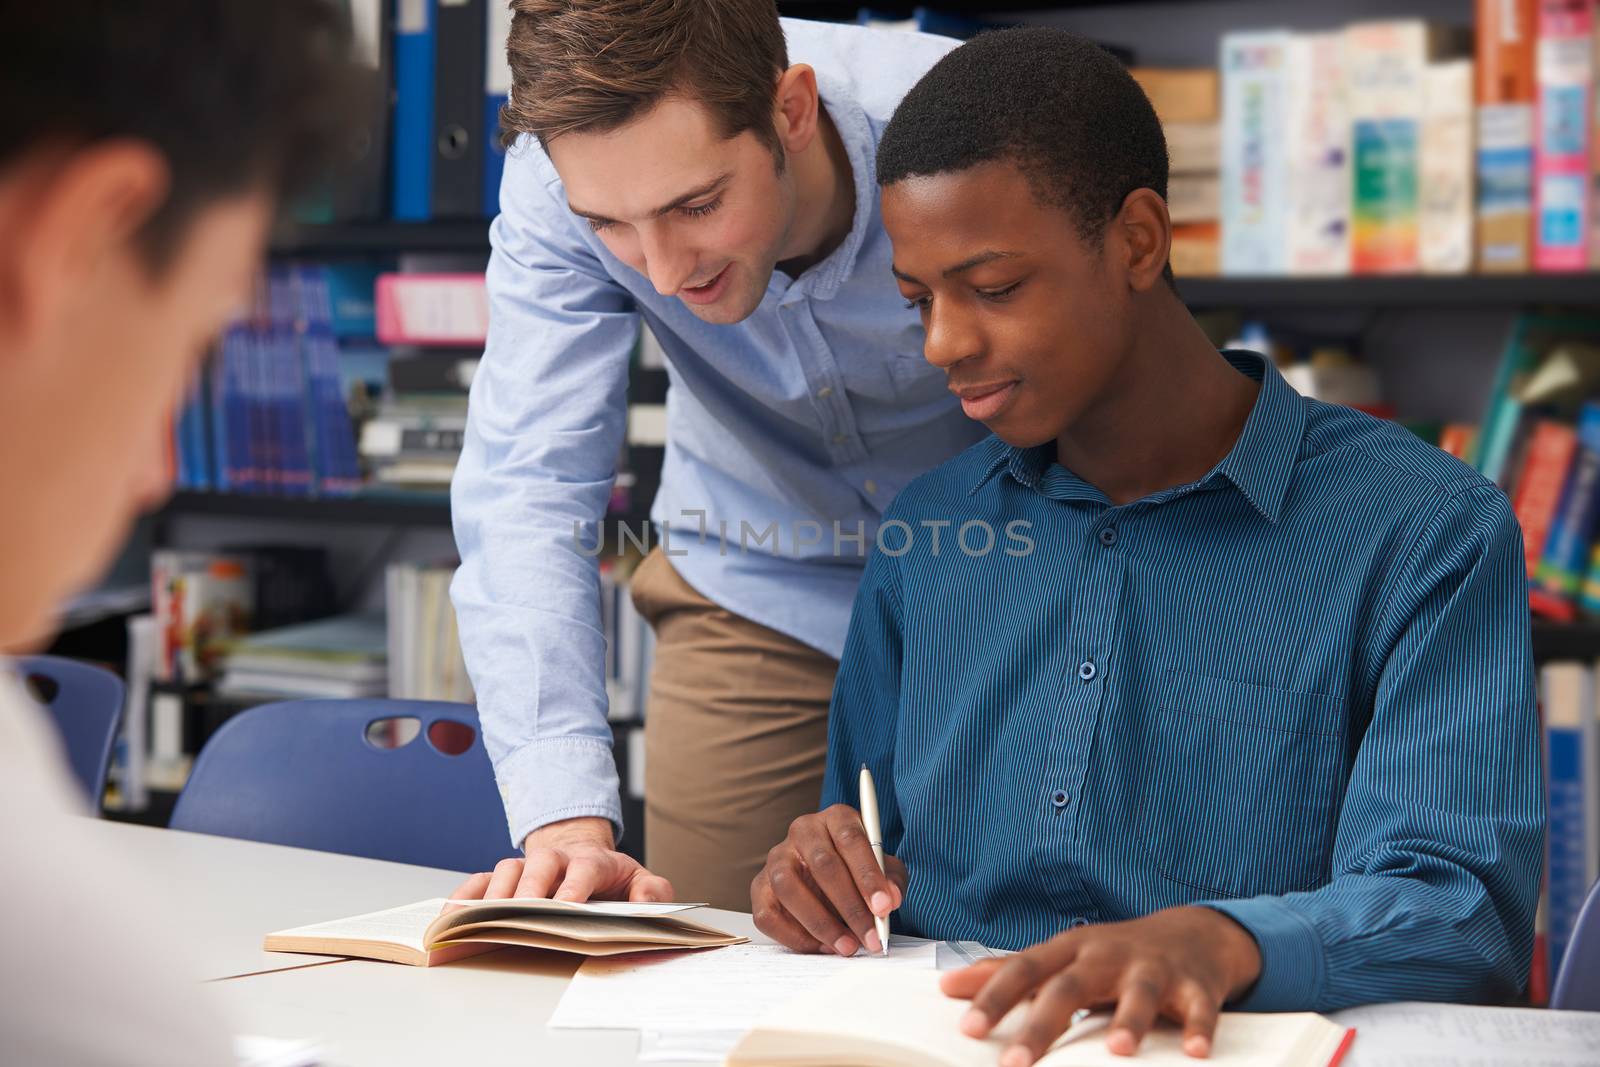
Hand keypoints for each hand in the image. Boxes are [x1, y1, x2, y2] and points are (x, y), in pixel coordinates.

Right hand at [447, 816, 672, 904]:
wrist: (584, 859)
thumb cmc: (611, 881)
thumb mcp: (641, 883)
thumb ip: (653, 892)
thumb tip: (648, 901)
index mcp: (592, 861)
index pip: (585, 869)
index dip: (575, 886)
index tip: (567, 908)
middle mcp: (555, 860)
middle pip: (540, 866)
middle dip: (530, 889)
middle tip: (520, 913)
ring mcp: (526, 868)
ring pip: (505, 871)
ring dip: (495, 895)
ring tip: (482, 921)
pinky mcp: (503, 879)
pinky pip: (479, 883)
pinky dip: (464, 898)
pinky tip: (452, 918)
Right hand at [750, 804, 906, 956]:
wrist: (832, 881)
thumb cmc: (859, 872)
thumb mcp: (885, 870)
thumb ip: (891, 882)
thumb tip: (889, 900)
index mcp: (836, 818)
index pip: (850, 839)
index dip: (868, 875)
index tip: (884, 907)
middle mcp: (802, 831)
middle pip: (822, 865)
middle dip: (850, 906)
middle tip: (869, 936)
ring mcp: (777, 858)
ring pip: (789, 888)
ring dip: (820, 923)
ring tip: (846, 946)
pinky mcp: (760, 887)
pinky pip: (768, 914)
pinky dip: (795, 936)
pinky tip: (821, 946)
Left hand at [940, 906, 1261, 1064]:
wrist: (1192, 933)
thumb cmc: (1113, 954)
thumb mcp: (1061, 957)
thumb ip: (1008, 973)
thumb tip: (947, 986)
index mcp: (1070, 949)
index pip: (1023, 970)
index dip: (994, 997)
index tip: (967, 1027)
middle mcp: (1107, 955)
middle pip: (1069, 986)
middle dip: (1042, 1024)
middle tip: (1016, 1062)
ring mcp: (1153, 968)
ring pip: (1138, 991)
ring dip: (1129, 1019)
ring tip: (1118, 1049)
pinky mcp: (1195, 985)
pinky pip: (1200, 1007)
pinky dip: (1199, 1028)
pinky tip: (1195, 1051)